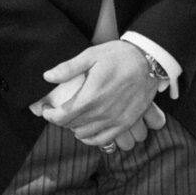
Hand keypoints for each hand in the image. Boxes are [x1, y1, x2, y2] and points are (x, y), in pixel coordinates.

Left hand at [38, 41, 160, 147]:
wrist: (149, 61)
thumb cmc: (119, 55)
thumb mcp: (92, 54)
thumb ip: (68, 68)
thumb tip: (47, 76)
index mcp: (91, 96)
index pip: (62, 117)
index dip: (50, 115)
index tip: (46, 109)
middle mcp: (102, 113)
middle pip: (72, 126)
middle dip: (61, 119)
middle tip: (59, 109)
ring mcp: (115, 121)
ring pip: (85, 135)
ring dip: (75, 127)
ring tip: (74, 115)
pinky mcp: (125, 124)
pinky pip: (103, 140)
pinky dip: (91, 138)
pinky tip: (87, 129)